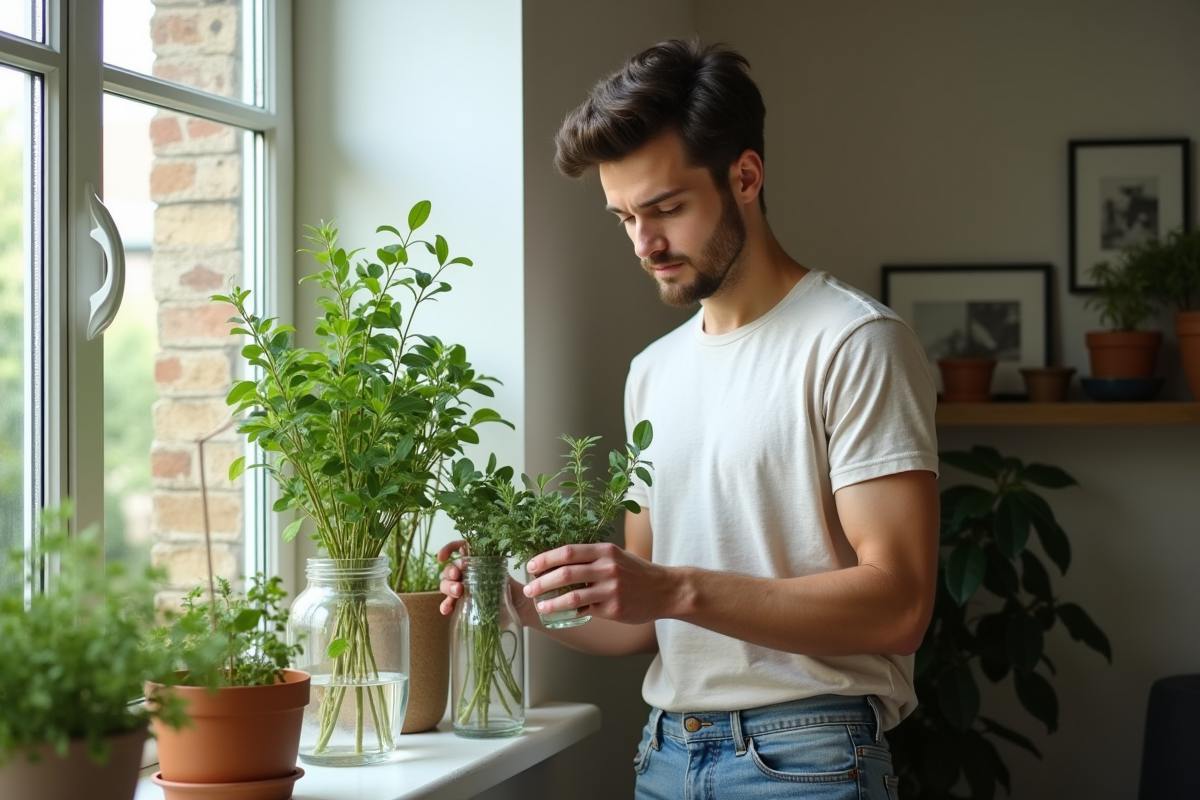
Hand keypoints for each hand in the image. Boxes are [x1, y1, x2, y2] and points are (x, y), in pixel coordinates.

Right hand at [437, 540, 536, 623]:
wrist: (524, 612)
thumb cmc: (517, 591)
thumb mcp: (507, 578)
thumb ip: (493, 570)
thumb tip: (479, 562)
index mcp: (481, 562)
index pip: (461, 549)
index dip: (449, 549)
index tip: (442, 557)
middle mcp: (471, 574)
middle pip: (452, 568)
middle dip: (450, 571)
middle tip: (457, 578)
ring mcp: (466, 589)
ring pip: (448, 584)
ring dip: (448, 587)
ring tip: (457, 593)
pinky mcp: (466, 605)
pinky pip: (450, 603)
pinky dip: (446, 605)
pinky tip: (446, 610)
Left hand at [522, 543, 667, 625]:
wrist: (665, 590)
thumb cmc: (636, 573)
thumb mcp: (615, 556)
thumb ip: (591, 559)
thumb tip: (557, 565)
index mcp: (605, 551)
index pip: (568, 552)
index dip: (546, 559)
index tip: (531, 566)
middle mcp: (608, 568)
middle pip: (566, 574)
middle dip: (542, 582)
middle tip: (529, 589)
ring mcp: (611, 589)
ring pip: (573, 597)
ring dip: (552, 602)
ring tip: (540, 605)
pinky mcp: (615, 609)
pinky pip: (586, 611)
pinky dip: (571, 612)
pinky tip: (562, 613)